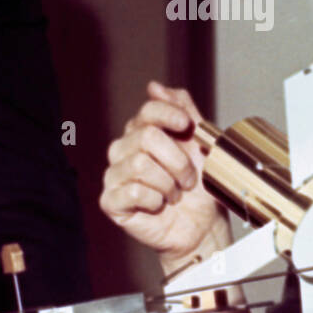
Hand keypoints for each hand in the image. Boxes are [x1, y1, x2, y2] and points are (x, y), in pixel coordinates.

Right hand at [100, 81, 225, 264]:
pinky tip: (158, 205)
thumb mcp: (197, 143)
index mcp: (142, 133)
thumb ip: (181, 109)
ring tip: (174, 194)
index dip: (169, 115)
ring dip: (168, 183)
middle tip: (188, 178)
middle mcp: (123, 150)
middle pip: (147, 137)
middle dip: (178, 160)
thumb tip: (154, 86)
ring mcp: (114, 175)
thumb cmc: (199, 186)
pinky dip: (155, 200)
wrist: (201, 225)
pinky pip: (134, 191)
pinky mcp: (111, 201)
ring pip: (140, 165)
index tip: (187, 126)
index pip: (147, 111)